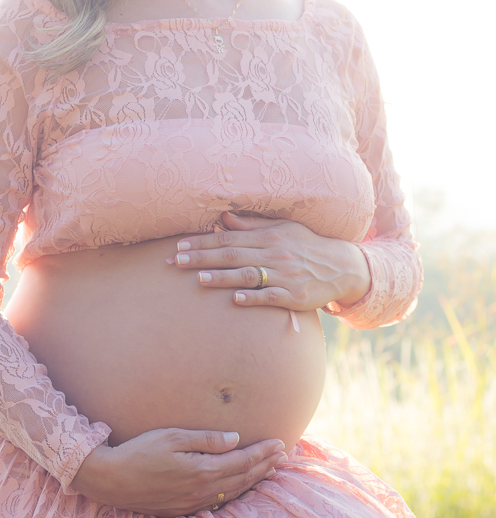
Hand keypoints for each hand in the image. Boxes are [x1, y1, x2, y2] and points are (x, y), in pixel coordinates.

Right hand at [70, 427, 286, 517]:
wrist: (111, 480)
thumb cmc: (139, 451)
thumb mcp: (172, 436)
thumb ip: (205, 439)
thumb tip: (235, 439)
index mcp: (201, 470)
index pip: (242, 462)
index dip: (263, 453)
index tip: (280, 443)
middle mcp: (201, 491)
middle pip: (242, 479)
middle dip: (265, 466)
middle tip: (283, 456)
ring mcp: (192, 504)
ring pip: (233, 494)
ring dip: (254, 481)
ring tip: (269, 471)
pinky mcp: (183, 510)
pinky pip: (218, 503)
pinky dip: (235, 494)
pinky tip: (240, 488)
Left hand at [169, 213, 370, 311]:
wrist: (341, 267)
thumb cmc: (306, 245)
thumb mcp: (283, 228)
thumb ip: (252, 225)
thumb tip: (222, 218)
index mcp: (268, 236)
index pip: (229, 238)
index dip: (203, 242)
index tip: (180, 246)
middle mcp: (274, 253)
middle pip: (232, 255)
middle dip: (203, 258)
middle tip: (176, 262)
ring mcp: (285, 275)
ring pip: (247, 275)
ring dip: (222, 277)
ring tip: (198, 279)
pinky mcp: (295, 296)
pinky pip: (270, 296)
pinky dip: (252, 297)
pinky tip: (235, 299)